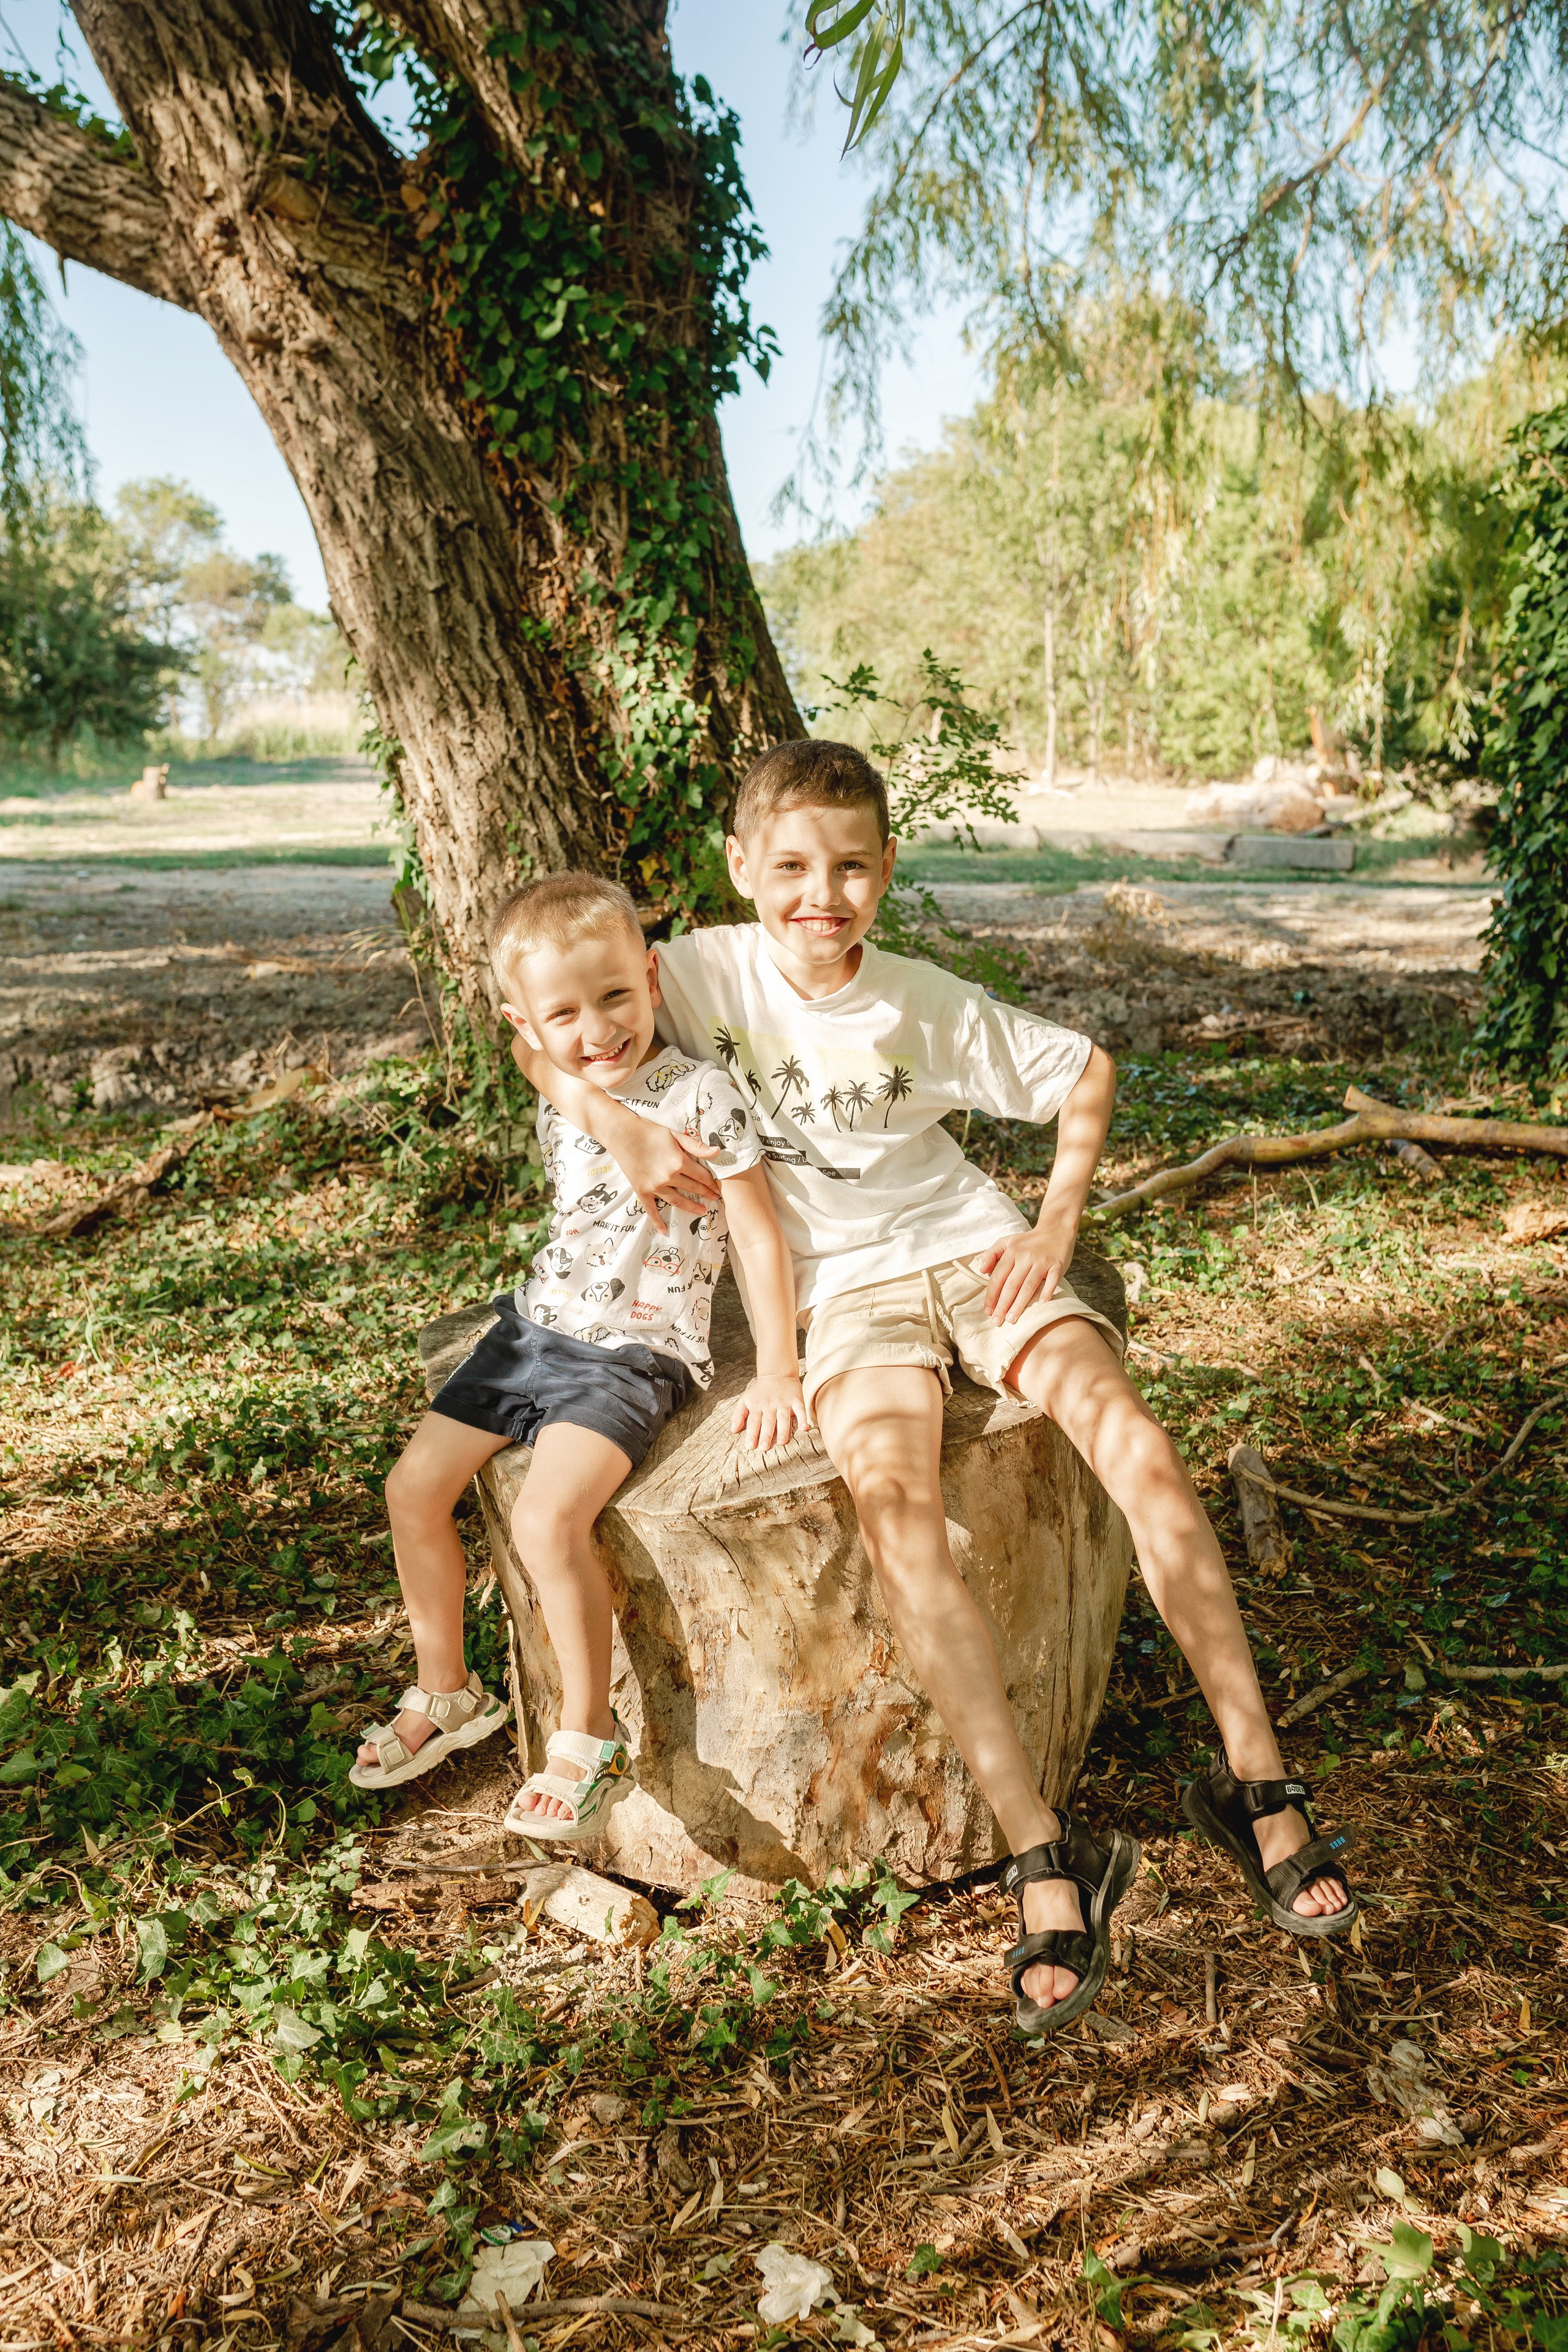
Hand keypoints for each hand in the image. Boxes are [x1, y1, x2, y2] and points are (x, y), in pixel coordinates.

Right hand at [613, 1123, 723, 1232]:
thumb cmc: (650, 1131)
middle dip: (706, 1193)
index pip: (702, 1176)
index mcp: (679, 1161)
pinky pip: (651, 1209)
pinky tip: (663, 1230)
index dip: (712, 1182)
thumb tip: (717, 1152)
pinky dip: (657, 1221)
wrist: (622, 1134)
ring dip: (691, 1207)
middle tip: (715, 1198)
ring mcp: (655, 1186)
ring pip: (677, 1201)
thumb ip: (696, 1146)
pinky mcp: (642, 1191)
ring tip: (702, 1211)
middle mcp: (669, 1177)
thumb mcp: (675, 1135)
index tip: (718, 1187)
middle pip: (693, 1188)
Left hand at [731, 1372, 808, 1452]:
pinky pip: (800, 1410)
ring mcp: (784, 1402)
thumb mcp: (745, 1400)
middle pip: (768, 1421)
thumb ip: (738, 1415)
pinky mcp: (796, 1399)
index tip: (750, 1446)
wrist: (777, 1374)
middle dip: (766, 1434)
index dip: (751, 1433)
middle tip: (764, 1447)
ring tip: (781, 1442)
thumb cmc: (759, 1392)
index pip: (753, 1421)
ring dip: (783, 1430)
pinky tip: (804, 1428)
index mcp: (757, 1406)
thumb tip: (733, 1430)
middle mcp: (770, 1405)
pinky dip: (803, 1418)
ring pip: (783, 1417)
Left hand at [979, 1206, 1076, 1323]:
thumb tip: (981, 1270)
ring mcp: (1042, 1261)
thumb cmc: (1028, 1241)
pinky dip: (1047, 1291)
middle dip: (1003, 1305)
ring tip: (1012, 1319)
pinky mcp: (1057, 1265)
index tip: (987, 1311)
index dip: (991, 1295)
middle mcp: (1026, 1257)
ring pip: (1028, 1285)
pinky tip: (1041, 1304)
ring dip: (1020, 1304)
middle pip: (1011, 1284)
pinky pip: (1052, 1280)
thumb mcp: (1007, 1241)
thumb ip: (992, 1254)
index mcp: (1012, 1252)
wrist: (1056, 1230)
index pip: (998, 1277)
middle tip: (997, 1321)